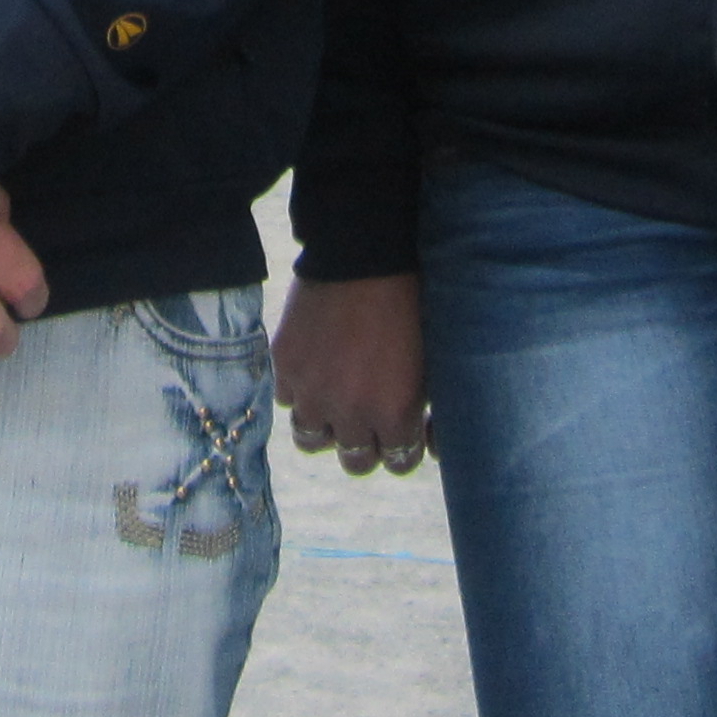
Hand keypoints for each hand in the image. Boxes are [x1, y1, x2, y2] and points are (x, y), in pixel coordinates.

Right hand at [274, 269, 428, 473]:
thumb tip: (427, 440)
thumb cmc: (410, 300)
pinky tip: (316, 369)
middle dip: (366, 445)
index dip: (402, 448)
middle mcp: (350, 411)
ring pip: (312, 439)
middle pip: (356, 462)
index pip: (398, 462)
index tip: (400, 435)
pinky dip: (301, 392)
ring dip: (327, 424)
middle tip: (368, 421)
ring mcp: (312, 391)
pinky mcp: (285, 366)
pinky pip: (288, 400)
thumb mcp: (432, 360)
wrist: (363, 253)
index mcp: (394, 413)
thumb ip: (424, 406)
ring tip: (335, 400)